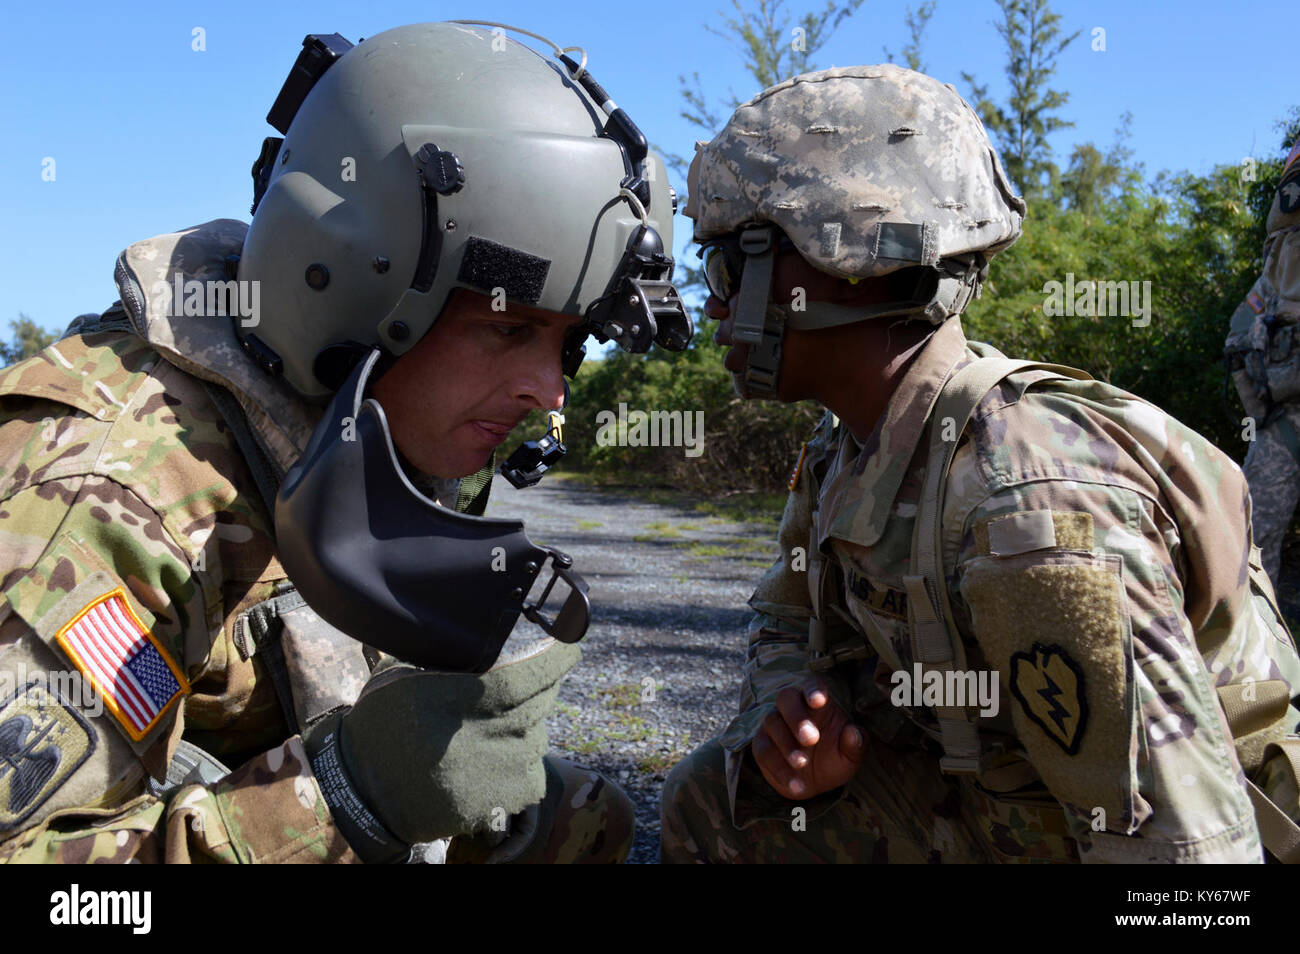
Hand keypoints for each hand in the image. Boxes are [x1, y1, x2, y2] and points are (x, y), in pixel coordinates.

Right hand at [751, 679, 862, 799]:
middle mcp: (793, 708)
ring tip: (802, 764)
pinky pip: (763, 750)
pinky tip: (795, 784)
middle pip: (786, 698)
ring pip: (772, 722)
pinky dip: (778, 768)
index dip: (814, 689)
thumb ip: (855, 744)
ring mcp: (774, 724)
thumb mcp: (850, 755)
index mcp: (818, 703)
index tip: (819, 701)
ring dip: (787, 744)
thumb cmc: (834, 758)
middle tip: (811, 739)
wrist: (814, 783)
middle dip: (797, 717)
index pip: (812, 685)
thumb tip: (854, 732)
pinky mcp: (762, 744)